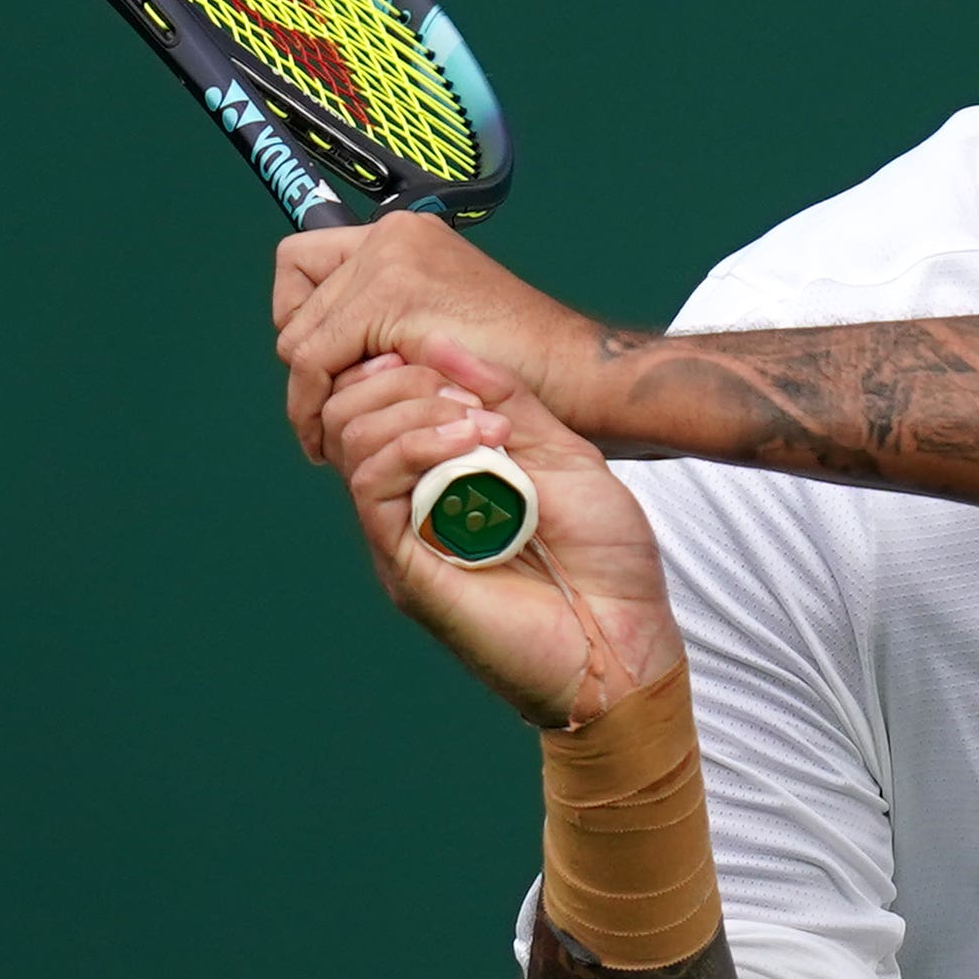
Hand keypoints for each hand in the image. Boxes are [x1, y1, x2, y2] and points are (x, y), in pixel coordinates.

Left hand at [274, 213, 579, 464]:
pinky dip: (311, 404)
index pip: (306, 265)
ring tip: (330, 431)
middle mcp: (393, 235)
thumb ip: (386, 325)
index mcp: (406, 237)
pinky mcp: (391, 296)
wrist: (574, 373)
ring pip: (297, 334)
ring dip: (308, 390)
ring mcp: (391, 259)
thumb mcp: (440, 331)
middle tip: (325, 407)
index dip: (304, 322)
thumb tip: (318, 358)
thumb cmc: (524, 367)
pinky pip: (314, 359)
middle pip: (294, 300)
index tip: (324, 367)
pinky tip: (327, 436)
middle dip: (304, 362)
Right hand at [317, 348, 681, 730]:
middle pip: (350, 413)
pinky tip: (476, 440)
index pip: (378, 400)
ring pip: (353, 442)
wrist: (628, 637)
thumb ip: (503, 397)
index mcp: (444, 475)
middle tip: (472, 397)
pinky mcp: (407, 567)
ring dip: (415, 408)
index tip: (459, 363)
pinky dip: (416, 447)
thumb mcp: (562, 451)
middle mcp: (413, 504)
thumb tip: (438, 341)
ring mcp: (404, 536)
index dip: (404, 365)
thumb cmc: (606, 557)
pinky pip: (373, 489)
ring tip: (483, 422)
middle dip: (404, 380)